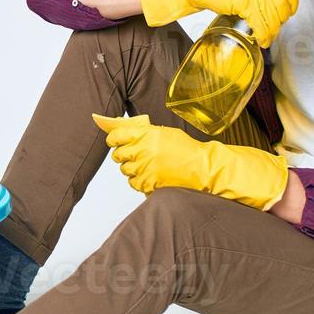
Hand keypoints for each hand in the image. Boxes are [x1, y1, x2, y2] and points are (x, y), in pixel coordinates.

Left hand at [91, 113, 291, 210]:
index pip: (117, 135)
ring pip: (125, 170)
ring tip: (142, 165)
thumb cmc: (186, 149)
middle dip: (121, 155)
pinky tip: (147, 175)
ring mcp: (144, 168)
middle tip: (129, 155)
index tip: (113, 140)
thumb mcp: (164, 133)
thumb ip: (144, 132)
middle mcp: (142, 150)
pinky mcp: (148, 183)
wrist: (201, 167)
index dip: (112, 138)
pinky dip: (137, 180)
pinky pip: (133, 182)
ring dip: (130, 168)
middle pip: (118, 154)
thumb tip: (125, 131)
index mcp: (145, 134)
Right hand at [139, 0, 298, 46]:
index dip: (292, 2)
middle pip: (280, 3)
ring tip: (268, 37)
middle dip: (280, 21)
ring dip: (271, 31)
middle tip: (276, 27)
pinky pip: (258, 21)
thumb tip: (285, 6)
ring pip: (270, 15)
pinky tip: (261, 38)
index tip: (289, 12)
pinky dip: (262, 33)